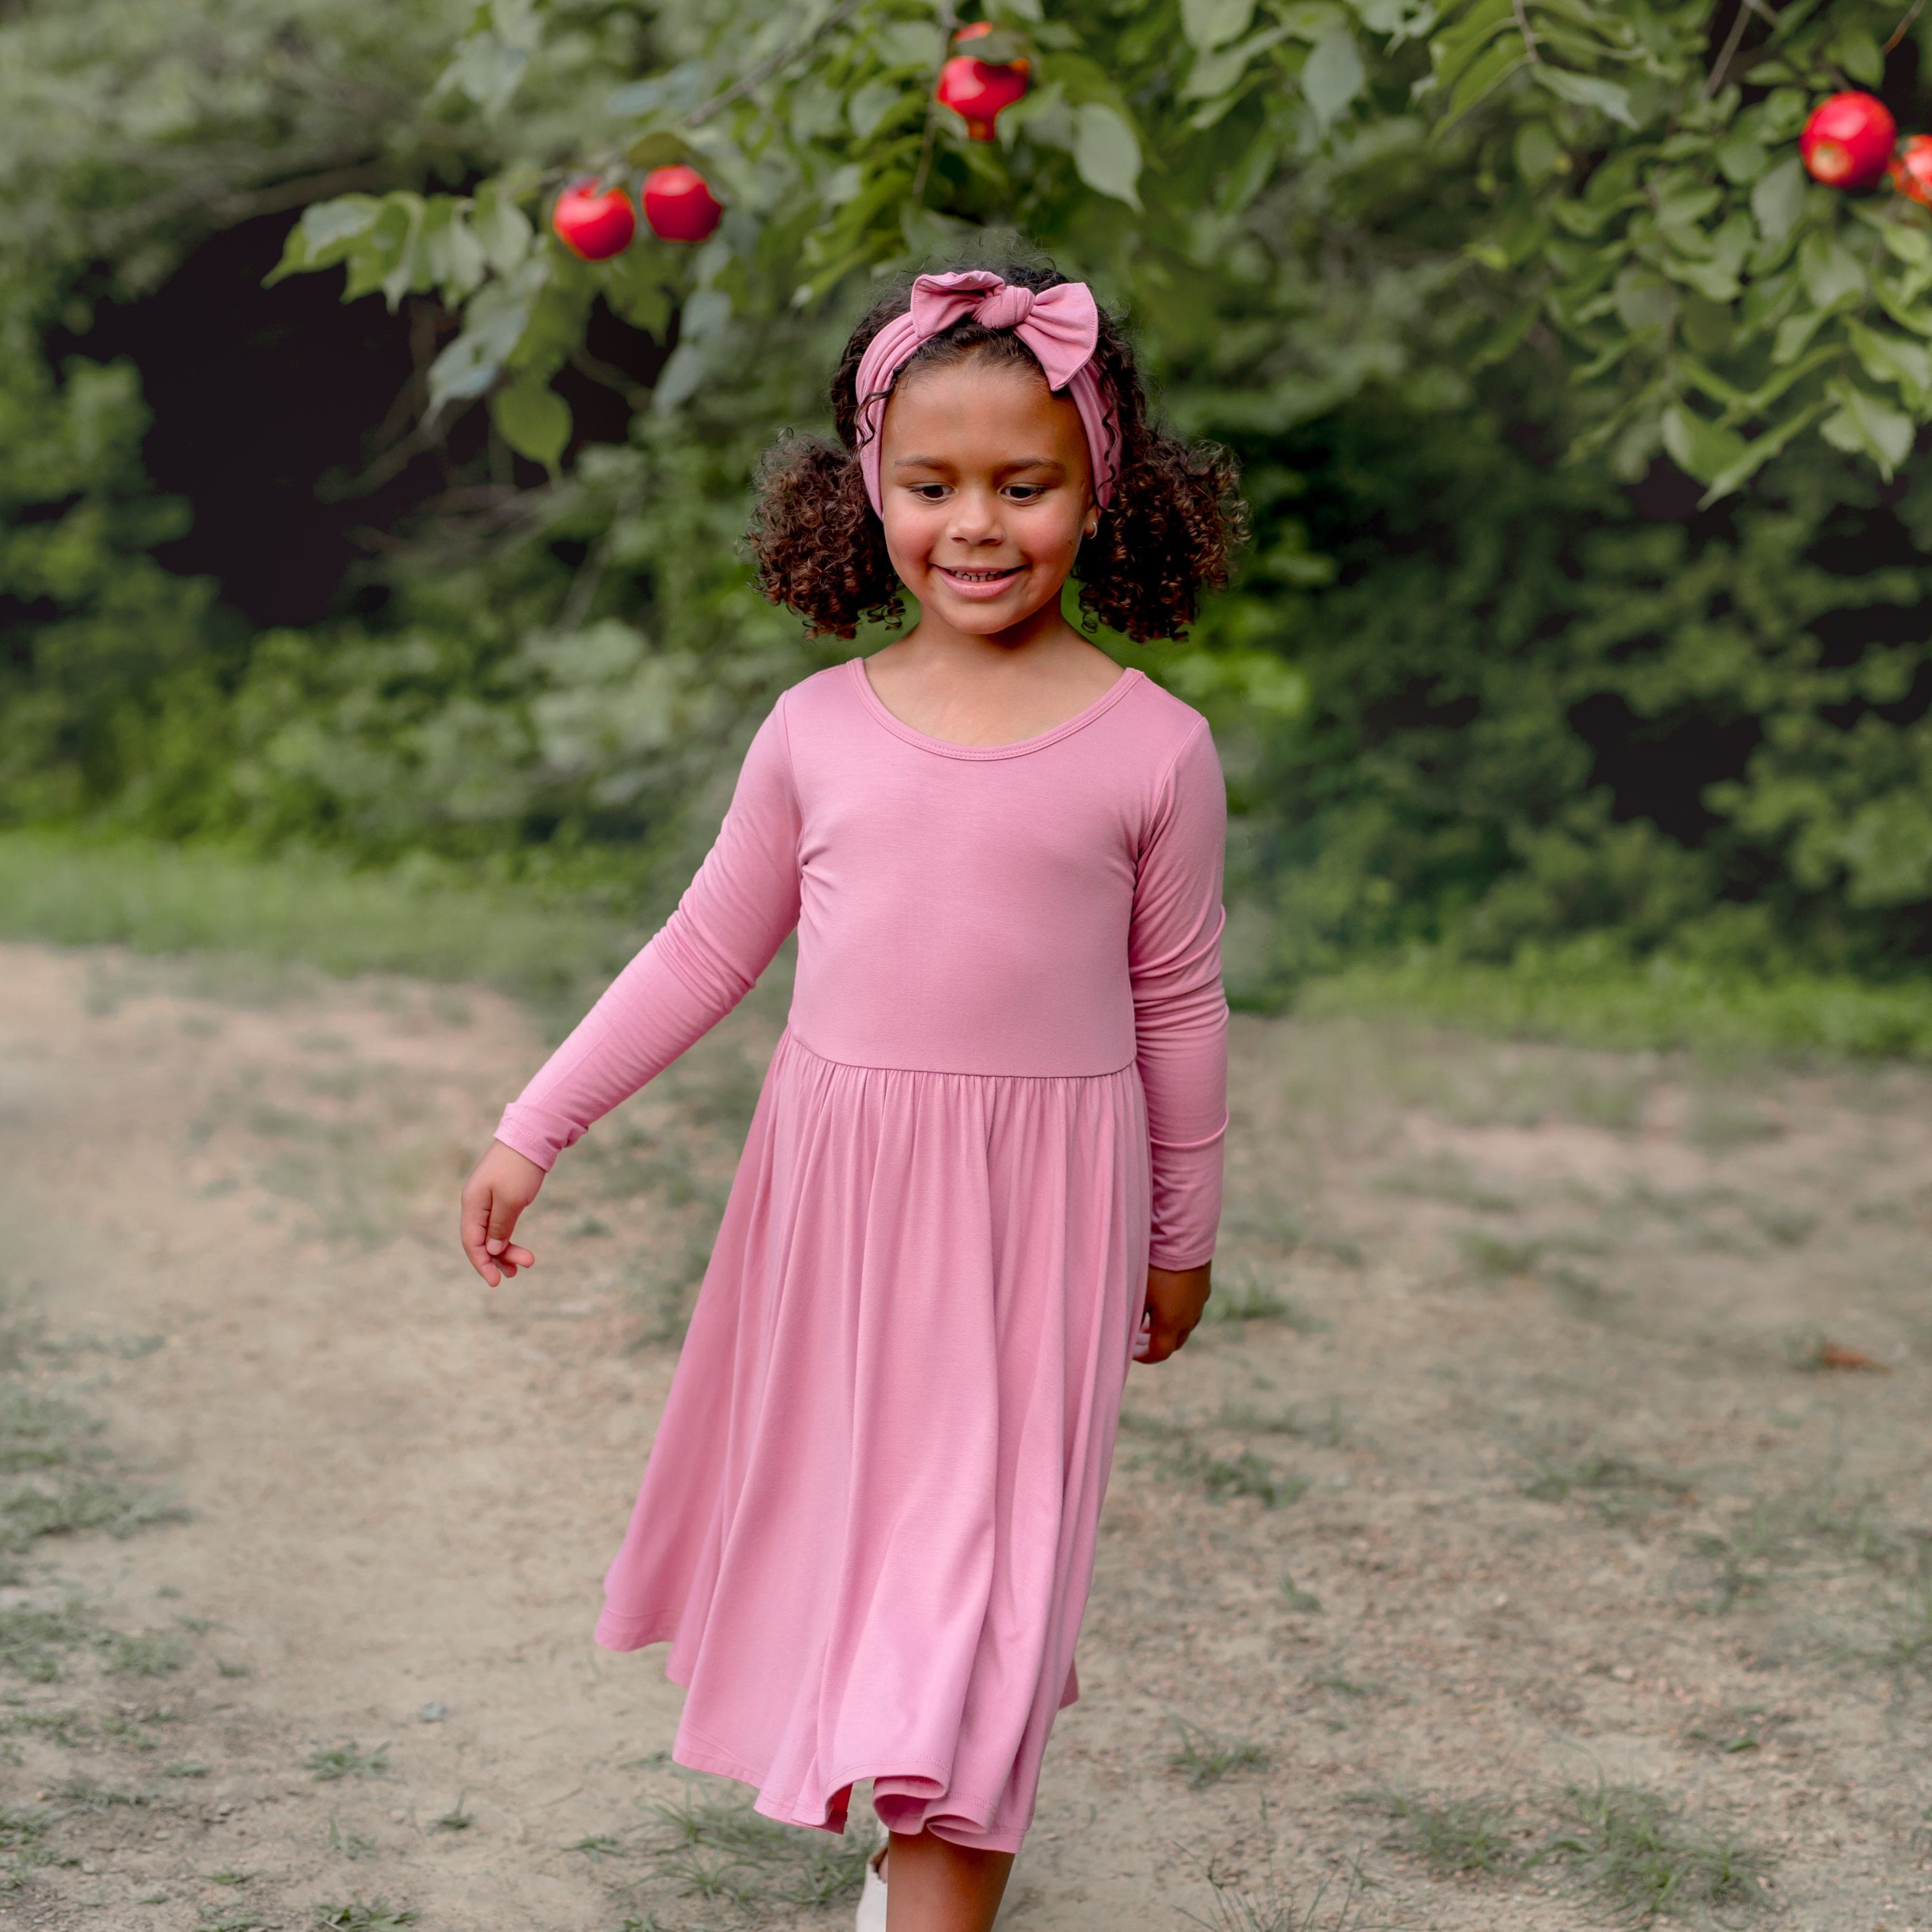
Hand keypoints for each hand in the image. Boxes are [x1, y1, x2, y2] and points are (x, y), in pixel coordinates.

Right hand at [460, 1140, 545, 1285]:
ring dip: (506, 1248)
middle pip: (481, 1239)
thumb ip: (499, 1227)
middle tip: (522, 1268)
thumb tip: (492, 1249)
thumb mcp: (511, 1200)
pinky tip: (516, 1245)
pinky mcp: (499, 1194)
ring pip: (491, 1232)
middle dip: (499, 1257)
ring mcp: (487, 1197)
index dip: (482, 1263)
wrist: (532, 1134)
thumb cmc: (520, 1167)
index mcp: (472, 1203)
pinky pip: (499, 1221)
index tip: (495, 1282)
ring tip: (526, 1261)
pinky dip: (507, 1235)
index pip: (471, 1242)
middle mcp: (475, 1202)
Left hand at [1134, 1261, 1210, 1363]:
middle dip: (1156, 1344)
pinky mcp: (1203, 1288)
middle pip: (1174, 1342)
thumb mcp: (1138, 1294)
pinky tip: (1167, 1300)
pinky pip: (1191, 1309)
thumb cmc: (1156, 1268)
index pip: (1160, 1353)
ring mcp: (1199, 1303)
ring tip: (1151, 1321)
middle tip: (1139, 1339)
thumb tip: (1125, 1335)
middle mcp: (1189, 1317)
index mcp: (1172, 1323)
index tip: (1131, 1352)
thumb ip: (1132, 1318)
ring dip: (1168, 1329)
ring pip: (1185, 1326)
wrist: (1183, 1239)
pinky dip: (1177, 1313)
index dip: (1144, 1357)